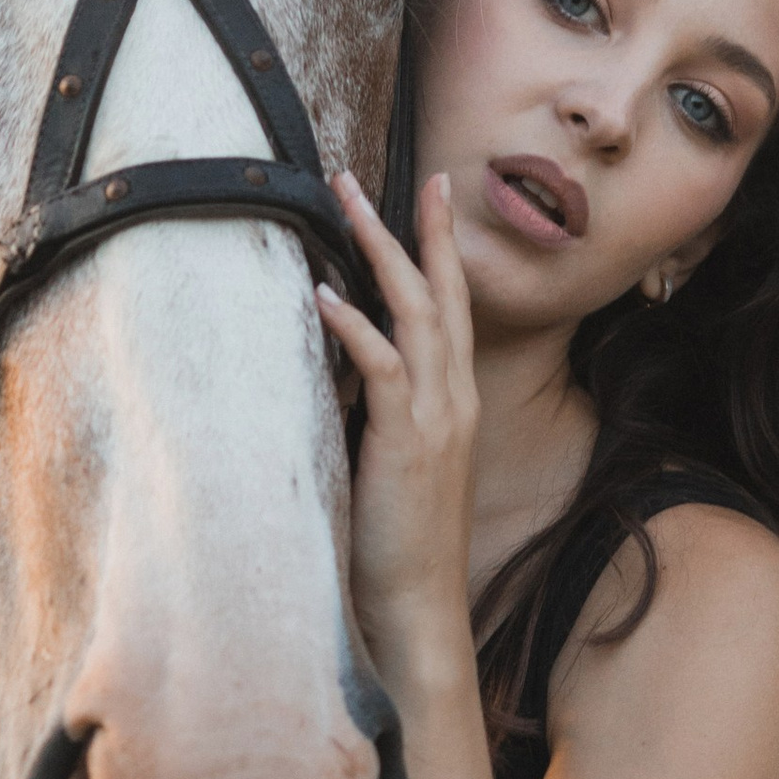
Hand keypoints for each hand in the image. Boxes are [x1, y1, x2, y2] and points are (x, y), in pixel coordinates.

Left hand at [316, 171, 478, 680]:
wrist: (419, 606)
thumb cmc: (397, 543)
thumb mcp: (392, 463)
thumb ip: (378, 413)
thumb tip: (339, 373)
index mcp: (455, 401)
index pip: (451, 306)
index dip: (439, 247)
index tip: (428, 192)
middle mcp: (454, 398)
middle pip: (439, 292)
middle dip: (417, 226)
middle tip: (388, 173)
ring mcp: (436, 417)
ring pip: (414, 313)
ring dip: (378, 251)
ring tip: (344, 200)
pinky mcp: (406, 442)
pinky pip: (384, 368)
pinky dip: (355, 326)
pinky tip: (324, 294)